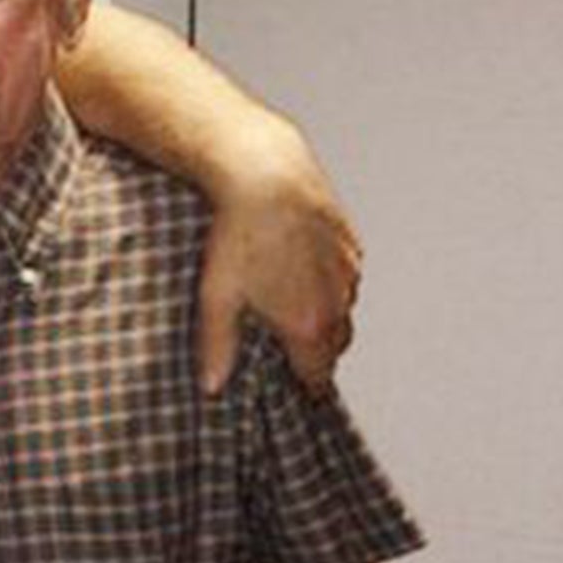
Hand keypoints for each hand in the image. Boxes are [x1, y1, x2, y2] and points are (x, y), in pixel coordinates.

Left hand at [196, 115, 362, 393]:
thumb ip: (218, 347)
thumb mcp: (216, 297)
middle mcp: (338, 302)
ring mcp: (348, 270)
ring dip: (323, 314)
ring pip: (342, 309)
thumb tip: (212, 387)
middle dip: (314, 351)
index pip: (318, 376)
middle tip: (285, 347)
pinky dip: (328, 281)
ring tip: (288, 303)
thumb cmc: (238, 235)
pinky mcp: (349, 242)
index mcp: (308, 325)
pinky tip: (299, 268)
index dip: (303, 384)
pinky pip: (345, 276)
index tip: (290, 386)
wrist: (265, 174)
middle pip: (335, 345)